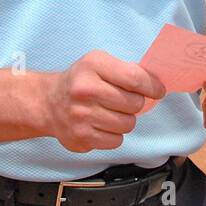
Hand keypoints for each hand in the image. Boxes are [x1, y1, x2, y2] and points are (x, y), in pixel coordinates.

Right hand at [43, 51, 164, 153]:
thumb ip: (126, 71)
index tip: (158, 91)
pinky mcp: (81, 136)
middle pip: (134, 104)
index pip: (135, 78)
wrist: (48, 102)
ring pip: (127, 124)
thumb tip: (156, 86)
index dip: (152, 87)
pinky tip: (101, 125)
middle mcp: (85, 90)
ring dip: (124, 120)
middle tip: (122, 101)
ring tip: (110, 113)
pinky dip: (113, 135)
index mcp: (93, 65)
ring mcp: (81, 115)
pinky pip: (116, 141)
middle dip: (135, 103)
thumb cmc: (80, 82)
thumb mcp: (99, 64)